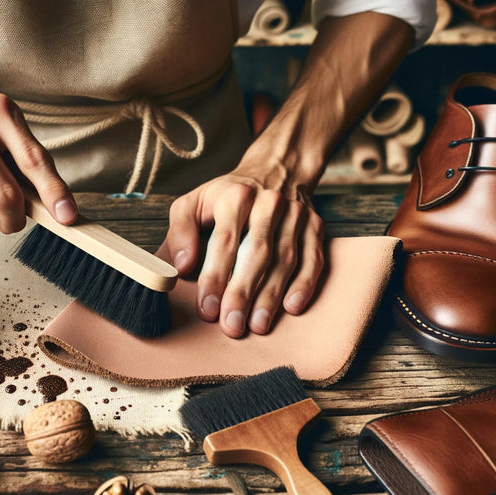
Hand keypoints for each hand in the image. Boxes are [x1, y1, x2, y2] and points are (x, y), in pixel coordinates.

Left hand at [163, 172, 324, 337]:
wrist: (277, 168)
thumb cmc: (228, 195)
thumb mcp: (194, 202)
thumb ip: (180, 232)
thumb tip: (180, 266)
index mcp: (235, 195)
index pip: (225, 241)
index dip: (215, 277)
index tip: (207, 308)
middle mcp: (269, 203)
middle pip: (256, 253)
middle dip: (243, 292)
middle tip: (231, 325)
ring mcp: (296, 215)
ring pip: (285, 259)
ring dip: (271, 295)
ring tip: (257, 325)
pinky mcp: (315, 226)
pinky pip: (313, 258)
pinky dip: (304, 284)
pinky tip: (292, 307)